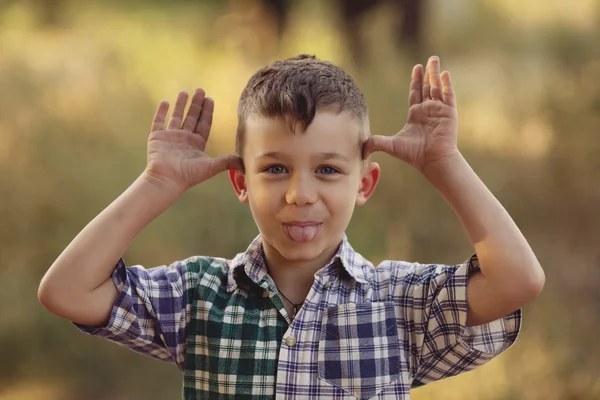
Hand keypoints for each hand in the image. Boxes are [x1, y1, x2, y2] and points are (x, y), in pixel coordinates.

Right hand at [143, 89, 241, 192]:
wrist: (167, 180)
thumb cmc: (189, 175)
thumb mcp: (211, 167)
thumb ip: (227, 161)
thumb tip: (245, 164)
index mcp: (196, 144)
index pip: (204, 124)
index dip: (207, 112)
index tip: (210, 99)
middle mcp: (184, 139)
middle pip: (192, 117)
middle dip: (196, 104)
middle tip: (200, 90)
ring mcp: (170, 137)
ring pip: (176, 117)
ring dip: (180, 105)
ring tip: (184, 92)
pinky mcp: (156, 138)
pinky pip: (158, 122)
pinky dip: (161, 112)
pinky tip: (165, 102)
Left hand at [363, 56, 459, 172]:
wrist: (432, 160)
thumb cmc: (413, 154)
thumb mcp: (390, 145)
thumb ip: (376, 142)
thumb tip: (361, 147)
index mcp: (416, 115)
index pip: (416, 93)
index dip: (416, 80)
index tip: (417, 67)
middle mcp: (428, 110)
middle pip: (428, 87)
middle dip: (428, 73)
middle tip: (430, 59)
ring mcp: (439, 111)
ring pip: (437, 88)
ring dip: (436, 73)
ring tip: (435, 59)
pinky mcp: (449, 113)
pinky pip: (448, 95)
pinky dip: (446, 84)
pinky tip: (444, 73)